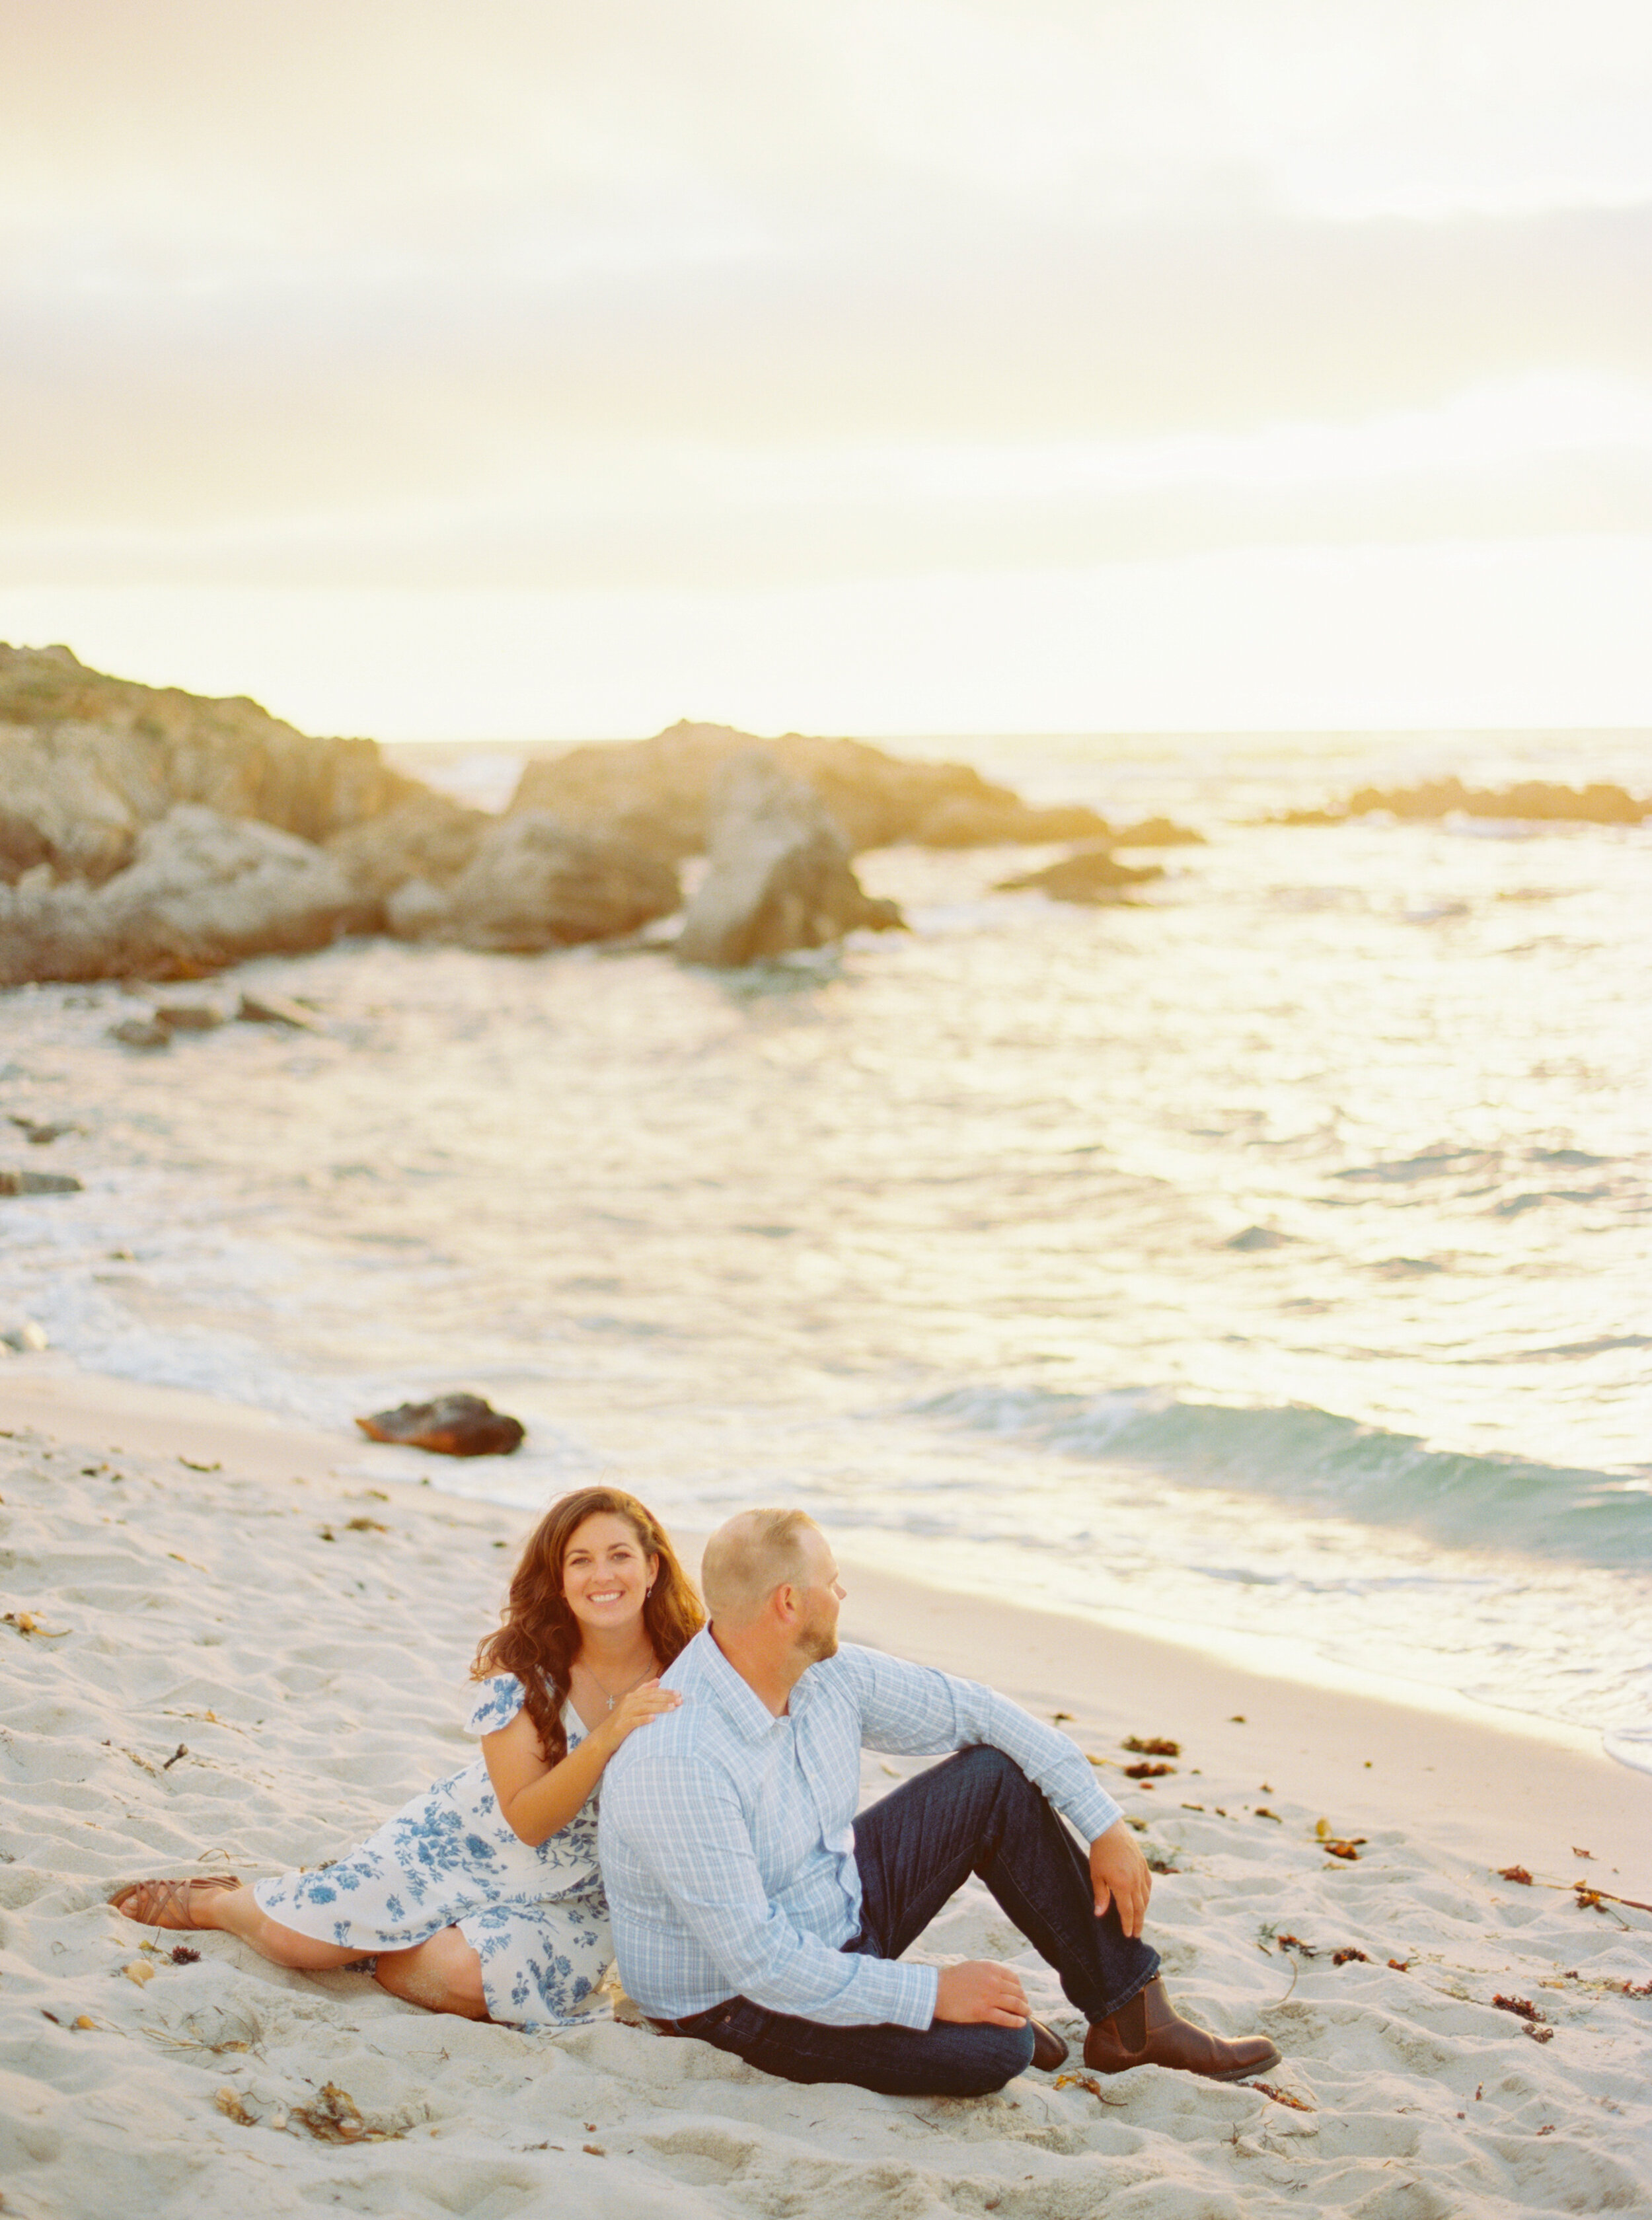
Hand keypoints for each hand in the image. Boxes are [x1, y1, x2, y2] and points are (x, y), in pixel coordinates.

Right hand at [600, 1679, 680, 1747]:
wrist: (603, 1738)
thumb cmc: (622, 1721)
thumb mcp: (632, 1705)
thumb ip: (643, 1692)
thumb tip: (657, 1680)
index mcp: (632, 1697)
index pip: (651, 1691)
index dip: (665, 1691)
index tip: (679, 1693)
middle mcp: (628, 1703)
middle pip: (650, 1698)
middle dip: (666, 1698)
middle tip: (680, 1700)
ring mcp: (624, 1714)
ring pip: (644, 1707)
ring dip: (659, 1707)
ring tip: (672, 1708)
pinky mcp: (621, 1726)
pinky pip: (634, 1721)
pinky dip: (644, 1719)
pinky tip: (654, 1719)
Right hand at [933, 1960, 1028, 2026]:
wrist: (935, 1991)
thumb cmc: (950, 1979)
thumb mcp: (971, 1967)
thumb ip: (986, 1971)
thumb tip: (996, 1976)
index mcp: (990, 1968)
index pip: (1013, 1978)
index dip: (1019, 1987)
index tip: (1020, 1993)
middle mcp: (992, 1981)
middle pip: (1017, 1991)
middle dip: (1024, 2000)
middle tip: (1026, 2006)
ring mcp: (989, 1997)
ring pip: (1015, 2004)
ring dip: (1024, 2010)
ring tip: (1027, 2015)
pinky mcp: (983, 2012)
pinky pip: (1005, 2018)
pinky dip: (1016, 2022)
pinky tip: (1021, 2024)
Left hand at [1090, 1818, 1151, 1937]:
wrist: (1110, 1831)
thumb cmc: (1100, 1853)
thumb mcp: (1096, 1875)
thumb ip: (1100, 1896)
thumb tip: (1099, 1915)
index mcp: (1123, 1885)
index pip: (1128, 1911)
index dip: (1128, 1924)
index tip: (1128, 1935)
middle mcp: (1135, 1881)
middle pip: (1139, 1908)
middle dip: (1138, 1923)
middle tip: (1136, 1935)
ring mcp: (1141, 1873)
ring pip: (1145, 1897)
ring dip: (1143, 1911)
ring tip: (1139, 1920)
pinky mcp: (1143, 1865)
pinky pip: (1148, 1885)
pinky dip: (1147, 1896)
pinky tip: (1144, 1900)